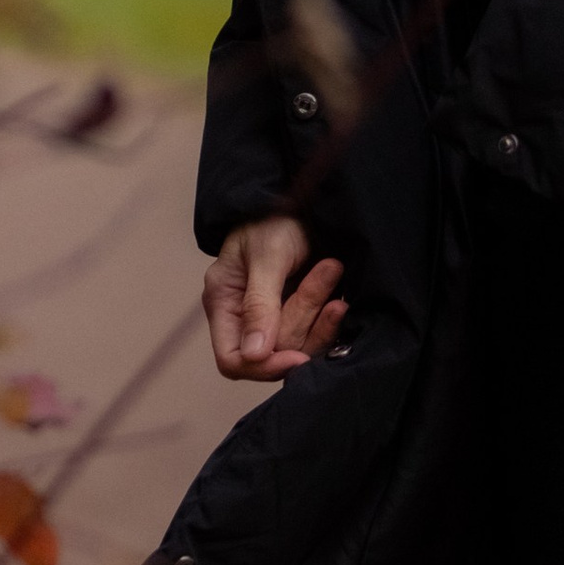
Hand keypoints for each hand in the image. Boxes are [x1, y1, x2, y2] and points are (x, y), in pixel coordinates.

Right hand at [202, 216, 345, 381]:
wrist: (300, 198)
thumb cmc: (273, 217)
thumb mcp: (267, 254)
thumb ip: (260, 303)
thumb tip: (254, 356)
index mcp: (224, 303)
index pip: (233, 360)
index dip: (263, 366)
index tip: (296, 355)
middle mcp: (245, 318)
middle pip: (273, 353)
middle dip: (302, 317)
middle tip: (326, 269)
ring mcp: (273, 318)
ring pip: (298, 346)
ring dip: (319, 313)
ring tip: (333, 268)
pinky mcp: (300, 315)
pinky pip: (315, 336)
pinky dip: (329, 319)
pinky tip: (340, 299)